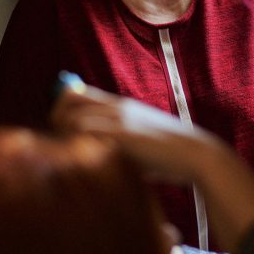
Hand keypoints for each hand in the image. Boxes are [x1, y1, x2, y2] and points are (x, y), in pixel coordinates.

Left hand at [52, 81, 253, 252]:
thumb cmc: (171, 155)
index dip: (62, 107)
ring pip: (72, 117)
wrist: (196, 154)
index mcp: (121, 106)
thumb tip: (103, 154)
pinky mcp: (122, 133)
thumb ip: (121, 141)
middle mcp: (117, 107)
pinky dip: (78, 144)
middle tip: (60, 141)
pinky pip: (85, 131)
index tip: (61, 127)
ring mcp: (119, 119)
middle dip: (56, 118)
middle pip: (68, 99)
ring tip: (71, 155)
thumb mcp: (142, 141)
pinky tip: (84, 160)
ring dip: (65, 135)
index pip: (77, 93)